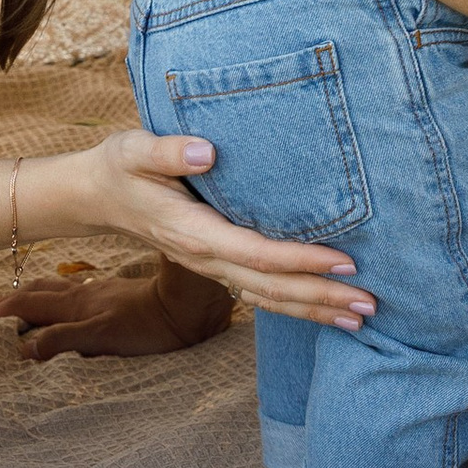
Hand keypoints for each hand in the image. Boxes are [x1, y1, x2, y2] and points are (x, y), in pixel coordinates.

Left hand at [0, 255, 235, 364]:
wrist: (195, 304)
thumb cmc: (167, 305)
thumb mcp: (129, 307)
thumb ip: (104, 317)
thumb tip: (67, 333)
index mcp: (88, 295)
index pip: (42, 291)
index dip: (12, 301)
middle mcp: (84, 301)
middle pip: (32, 297)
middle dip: (1, 308)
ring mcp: (93, 314)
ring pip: (41, 309)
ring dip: (10, 317)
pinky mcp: (106, 330)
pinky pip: (69, 335)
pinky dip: (45, 343)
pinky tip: (27, 353)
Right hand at [73, 128, 372, 328]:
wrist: (97, 196)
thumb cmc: (120, 167)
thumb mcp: (134, 150)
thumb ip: (168, 151)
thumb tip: (207, 151)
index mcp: (194, 233)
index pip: (257, 253)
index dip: (301, 259)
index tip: (345, 259)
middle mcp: (207, 258)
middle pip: (272, 288)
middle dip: (322, 296)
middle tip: (370, 303)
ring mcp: (212, 268)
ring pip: (269, 300)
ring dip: (315, 309)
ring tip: (360, 317)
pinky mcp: (217, 267)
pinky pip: (260, 295)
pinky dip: (295, 306)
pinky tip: (324, 310)